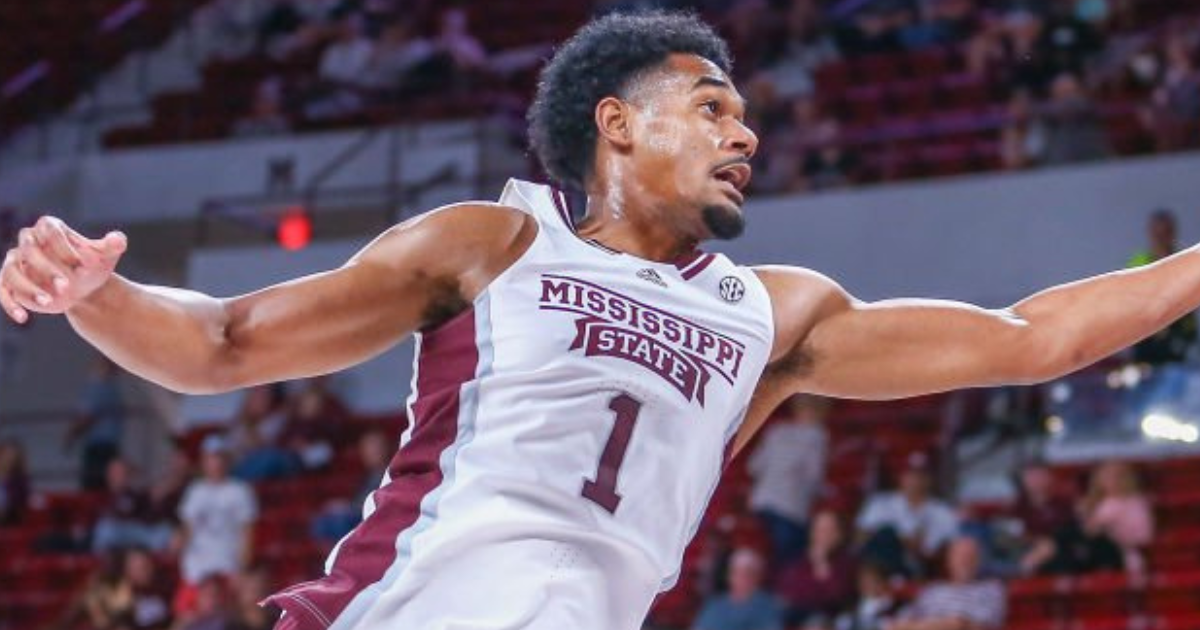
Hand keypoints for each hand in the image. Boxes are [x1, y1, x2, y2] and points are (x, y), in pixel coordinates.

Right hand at [0, 216, 126, 323]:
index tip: (81, 265)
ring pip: (12, 272)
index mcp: (50, 228)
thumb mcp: (106, 256)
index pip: (49, 230)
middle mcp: (29, 242)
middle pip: (29, 250)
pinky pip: (2, 289)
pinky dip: (9, 303)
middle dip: (47, 269)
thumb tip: (118, 240)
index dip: (63, 247)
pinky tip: (23, 318)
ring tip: (50, 303)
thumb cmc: (92, 266)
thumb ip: (114, 245)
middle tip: (67, 287)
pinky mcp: (10, 282)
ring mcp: (17, 262)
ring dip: (29, 288)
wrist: (83, 287)